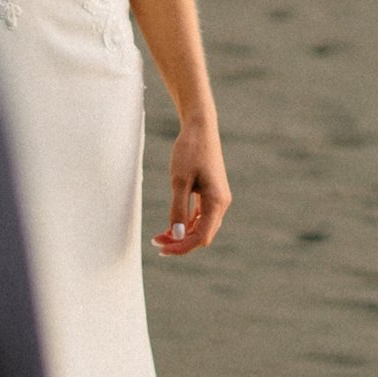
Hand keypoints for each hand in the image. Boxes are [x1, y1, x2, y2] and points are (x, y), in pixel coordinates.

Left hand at [153, 117, 229, 255]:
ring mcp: (218, 198)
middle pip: (203, 235)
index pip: (201, 237)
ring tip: (161, 235)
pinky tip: (173, 224)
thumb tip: (177, 235)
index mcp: (217, 202)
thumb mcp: (179, 181)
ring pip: (202, 226)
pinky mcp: (212, 192)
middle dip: (181, 242)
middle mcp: (221, 203)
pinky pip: (201, 215)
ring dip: (183, 233)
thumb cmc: (189, 151)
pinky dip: (188, 222)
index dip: (181, 247)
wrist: (200, 127)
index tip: (161, 249)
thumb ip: (178, 209)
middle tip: (156, 242)